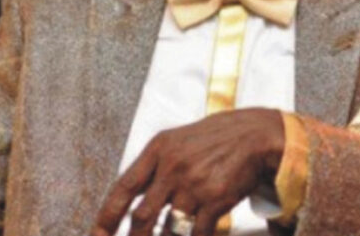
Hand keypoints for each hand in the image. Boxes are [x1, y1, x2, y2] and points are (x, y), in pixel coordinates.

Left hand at [90, 108, 284, 235]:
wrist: (254, 134)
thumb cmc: (214, 139)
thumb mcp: (178, 142)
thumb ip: (155, 167)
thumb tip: (132, 199)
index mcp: (158, 149)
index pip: (123, 188)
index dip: (105, 218)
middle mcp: (172, 166)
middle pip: (140, 218)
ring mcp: (194, 184)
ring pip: (167, 231)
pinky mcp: (215, 199)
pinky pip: (197, 234)